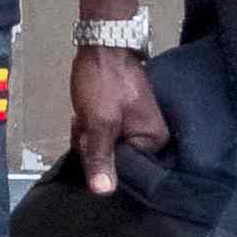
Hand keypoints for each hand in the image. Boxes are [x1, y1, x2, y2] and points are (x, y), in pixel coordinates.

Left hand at [63, 45, 169, 197]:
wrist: (101, 44)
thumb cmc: (104, 82)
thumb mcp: (99, 123)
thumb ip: (101, 157)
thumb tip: (104, 192)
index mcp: (154, 141)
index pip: (124, 169)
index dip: (100, 158)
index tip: (89, 139)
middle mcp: (151, 136)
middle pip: (113, 158)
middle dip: (92, 144)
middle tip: (85, 122)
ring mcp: (136, 124)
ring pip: (104, 145)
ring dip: (87, 133)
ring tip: (83, 114)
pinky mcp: (122, 115)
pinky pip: (104, 132)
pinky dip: (90, 125)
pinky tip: (82, 113)